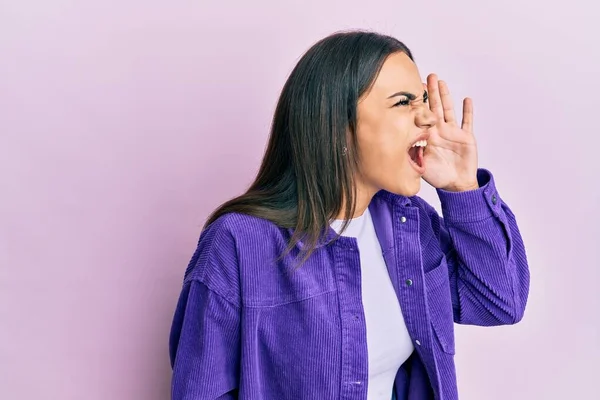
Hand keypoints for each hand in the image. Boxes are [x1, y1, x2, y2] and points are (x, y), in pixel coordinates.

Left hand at [422, 74, 478, 191]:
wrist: (455, 185)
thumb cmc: (437, 176)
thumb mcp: (420, 164)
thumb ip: (413, 154)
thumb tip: (403, 146)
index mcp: (427, 136)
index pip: (422, 116)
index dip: (418, 104)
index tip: (411, 90)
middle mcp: (439, 131)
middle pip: (435, 107)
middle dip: (431, 92)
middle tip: (427, 76)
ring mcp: (453, 132)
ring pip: (448, 110)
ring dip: (445, 96)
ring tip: (441, 82)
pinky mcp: (466, 137)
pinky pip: (467, 121)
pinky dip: (467, 111)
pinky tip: (467, 100)